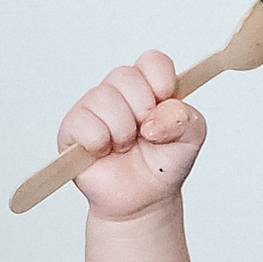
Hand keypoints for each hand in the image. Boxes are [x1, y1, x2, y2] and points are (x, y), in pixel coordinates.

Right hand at [59, 54, 206, 220]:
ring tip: (125, 147)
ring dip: (122, 130)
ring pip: (103, 98)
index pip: (151, 61)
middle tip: (145, 134)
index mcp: (147, 86)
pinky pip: (83, 122)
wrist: (144, 200)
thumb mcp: (191, 139)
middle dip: (142, 109)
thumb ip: (186, 119)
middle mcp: (117, 92)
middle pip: (125, 75)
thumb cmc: (163, 164)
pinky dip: (99, 140)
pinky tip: (105, 151)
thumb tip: (159, 116)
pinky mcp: (71, 129)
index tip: (166, 98)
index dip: (160, 77)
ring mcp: (92, 108)